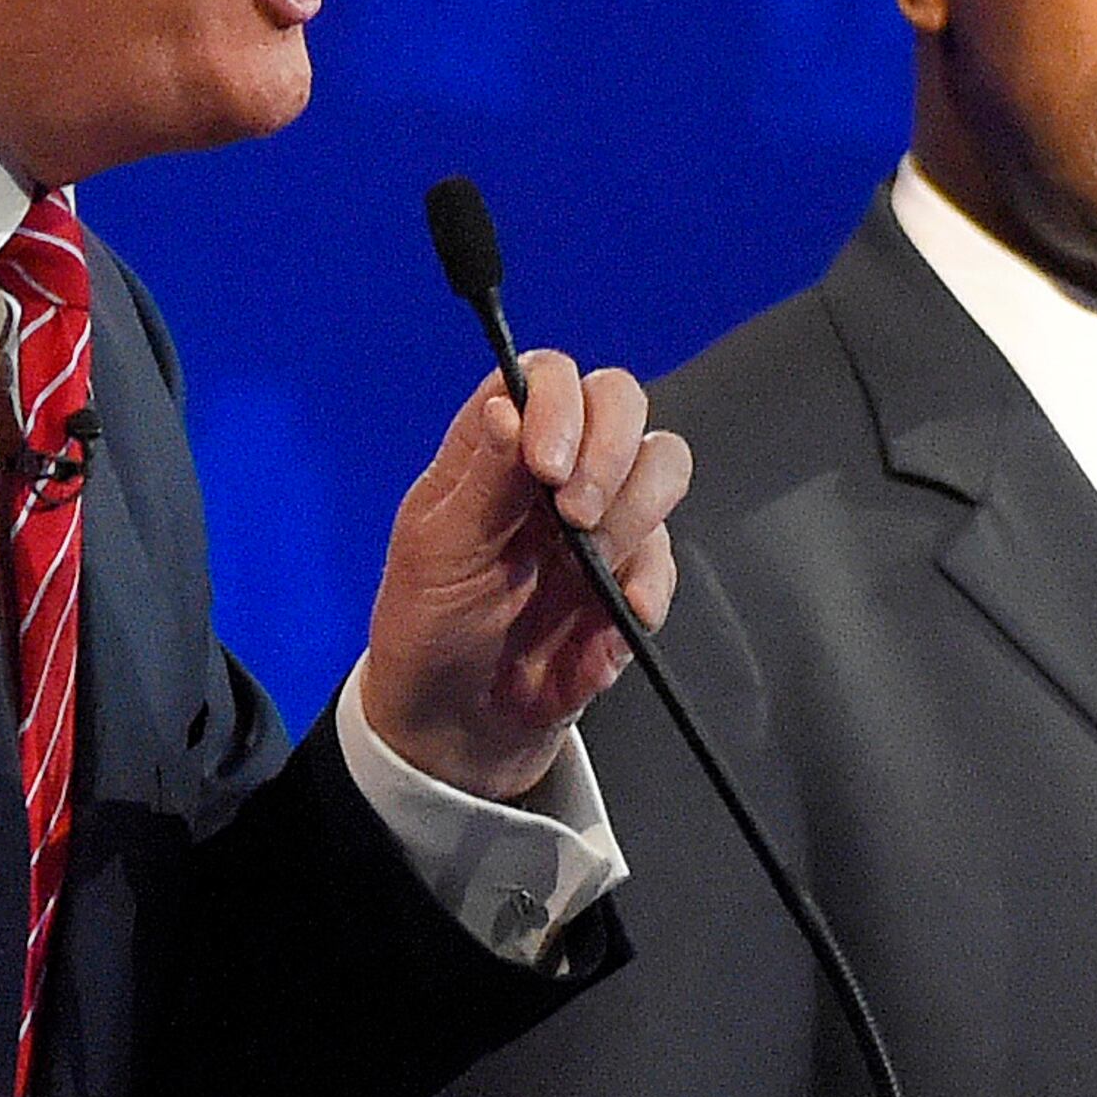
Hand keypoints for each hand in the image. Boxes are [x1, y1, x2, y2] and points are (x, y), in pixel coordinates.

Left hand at [360, 354, 691, 802]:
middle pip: (621, 400)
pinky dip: (647, 581)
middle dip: (610, 452)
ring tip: (588, 564)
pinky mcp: (632, 574)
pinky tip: (613, 616)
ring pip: (662, 462)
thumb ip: (480, 479)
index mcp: (497, 446)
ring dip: (633, 511)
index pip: (547, 376)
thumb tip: (508, 406)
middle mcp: (557, 467)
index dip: (559, 404)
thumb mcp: (437, 552)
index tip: (546, 466)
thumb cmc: (429, 625)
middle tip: (576, 516)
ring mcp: (602, 517)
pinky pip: (667, 553)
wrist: (459, 720)